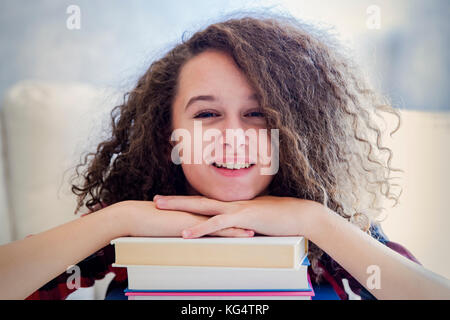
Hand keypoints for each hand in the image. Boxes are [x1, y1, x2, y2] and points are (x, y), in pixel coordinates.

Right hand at [113, 200, 253, 237]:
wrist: (133, 216)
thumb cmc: (144, 220)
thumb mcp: (164, 223)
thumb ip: (174, 225)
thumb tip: (180, 230)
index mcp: (190, 211)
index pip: (213, 213)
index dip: (228, 216)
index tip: (241, 219)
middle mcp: (196, 212)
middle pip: (223, 214)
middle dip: (239, 218)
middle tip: (256, 221)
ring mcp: (196, 216)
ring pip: (224, 220)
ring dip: (241, 225)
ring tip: (257, 229)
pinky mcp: (192, 224)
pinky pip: (215, 228)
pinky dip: (231, 231)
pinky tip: (244, 235)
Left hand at [153, 195, 322, 237]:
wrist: (300, 215)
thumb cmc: (282, 218)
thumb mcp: (259, 220)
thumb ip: (246, 222)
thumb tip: (238, 229)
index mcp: (234, 204)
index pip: (206, 203)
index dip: (188, 203)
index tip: (172, 203)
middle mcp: (232, 204)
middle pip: (198, 200)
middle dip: (175, 201)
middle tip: (155, 200)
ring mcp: (236, 209)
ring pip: (202, 207)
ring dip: (179, 207)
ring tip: (159, 207)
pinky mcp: (243, 218)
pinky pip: (218, 224)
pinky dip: (201, 228)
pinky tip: (186, 233)